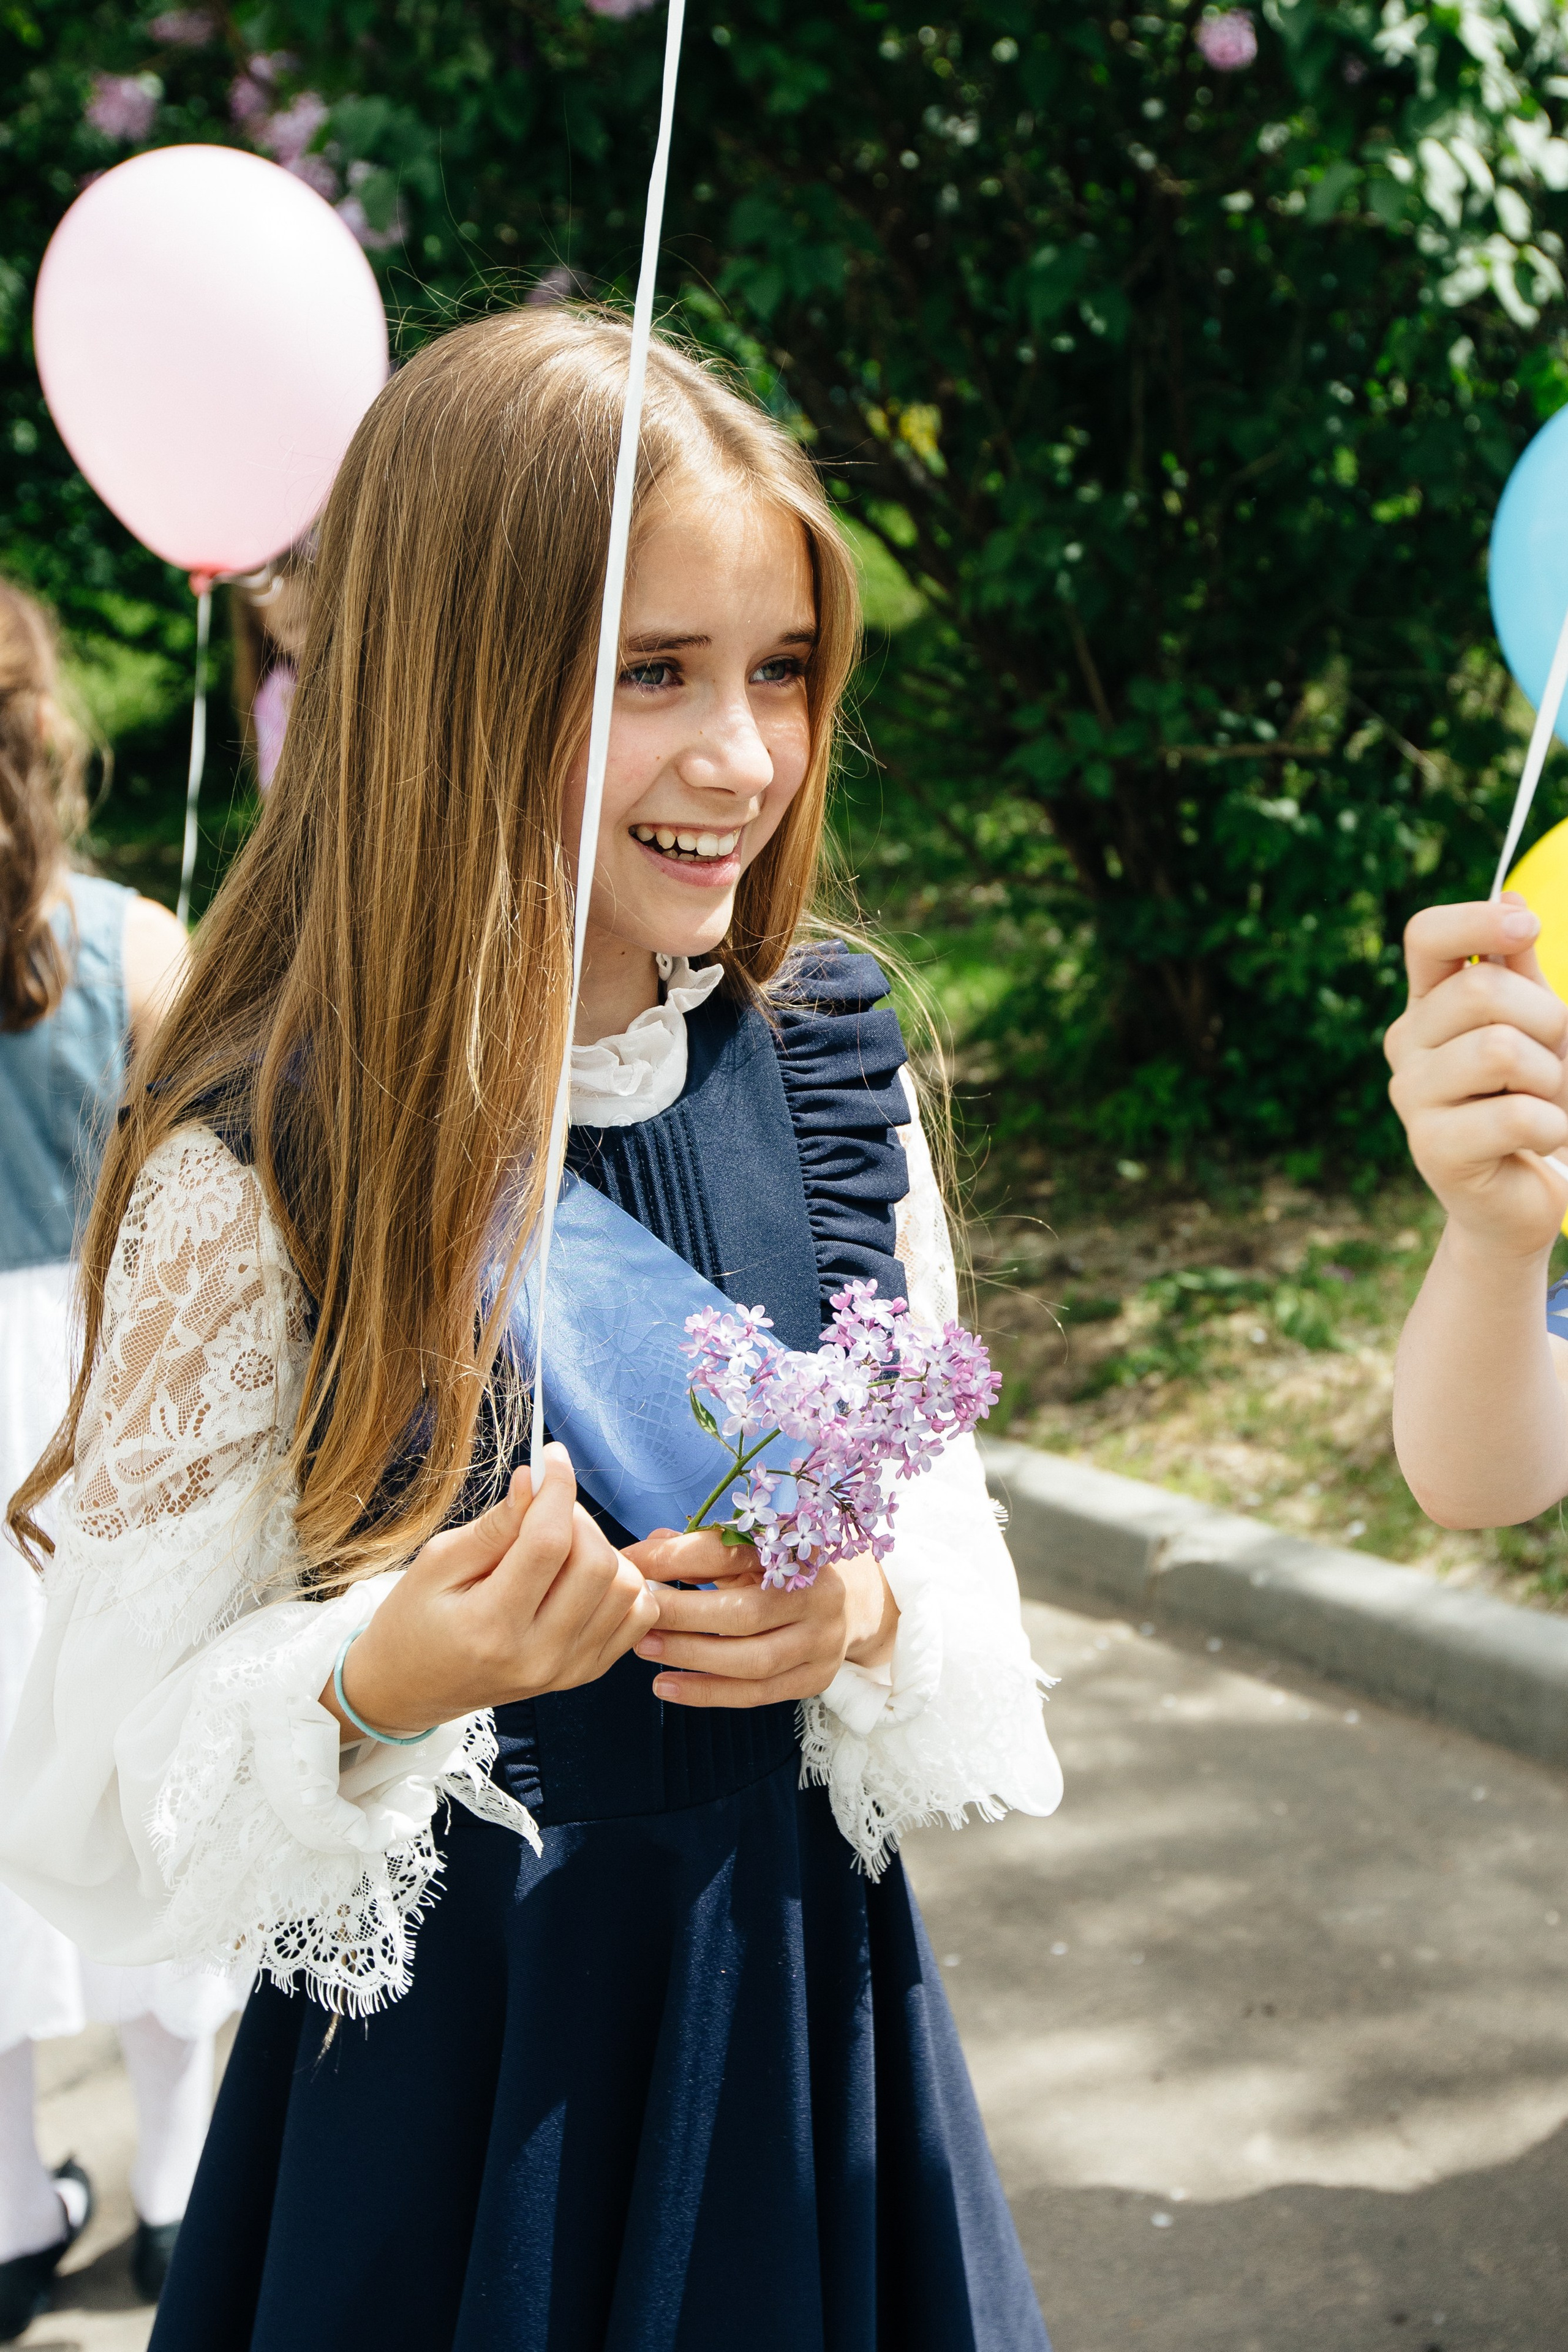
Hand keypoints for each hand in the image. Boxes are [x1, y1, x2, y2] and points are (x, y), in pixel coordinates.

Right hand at [322, 1444, 657, 1739]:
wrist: (412, 1688)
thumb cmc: (415, 1622)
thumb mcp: (437, 1564)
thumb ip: (494, 1526)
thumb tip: (534, 1480)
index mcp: (490, 1628)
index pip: (548, 1544)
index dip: (557, 1489)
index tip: (551, 1458)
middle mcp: (537, 1656)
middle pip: (596, 1564)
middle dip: (576, 1517)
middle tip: (544, 1509)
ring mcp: (567, 1670)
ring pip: (626, 1587)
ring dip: (601, 1548)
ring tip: (559, 1545)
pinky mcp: (585, 1673)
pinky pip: (636, 1616)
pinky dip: (621, 1583)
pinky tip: (582, 1575)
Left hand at [623, 1527, 898, 1709]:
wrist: (857, 1600)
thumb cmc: (787, 1569)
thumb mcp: (752, 1548)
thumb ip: (701, 1549)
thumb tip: (645, 1550)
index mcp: (796, 1548)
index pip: (730, 1551)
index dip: (674, 1557)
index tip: (629, 1563)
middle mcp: (816, 1594)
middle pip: (744, 1611)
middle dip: (681, 1613)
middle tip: (636, 1612)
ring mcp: (821, 1642)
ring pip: (751, 1660)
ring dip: (690, 1655)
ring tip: (644, 1648)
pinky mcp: (815, 1678)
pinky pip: (756, 1694)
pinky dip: (707, 1693)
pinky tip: (666, 1686)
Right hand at [1385, 895, 1567, 1261]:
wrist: (1523, 1194)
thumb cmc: (1534, 1099)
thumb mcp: (1537, 1025)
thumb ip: (1521, 970)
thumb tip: (1511, 898)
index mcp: (1428, 1004)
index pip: (1426, 937)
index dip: (1476, 920)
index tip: (1528, 926)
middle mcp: (1406, 1043)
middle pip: (1481, 988)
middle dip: (1547, 1019)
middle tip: (1557, 1059)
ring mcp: (1411, 1096)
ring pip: (1499, 1049)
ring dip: (1552, 1078)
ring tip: (1548, 1104)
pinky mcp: (1431, 1148)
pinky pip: (1517, 1115)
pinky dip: (1554, 1126)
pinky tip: (1542, 1142)